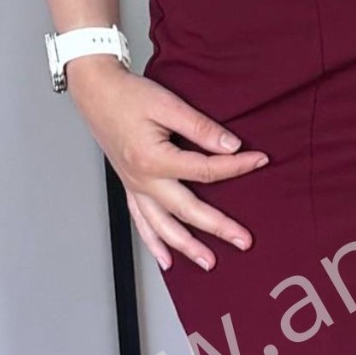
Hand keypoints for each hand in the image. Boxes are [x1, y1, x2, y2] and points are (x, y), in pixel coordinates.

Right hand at [68, 57, 266, 271]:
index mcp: (154, 159)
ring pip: (163, 226)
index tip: (259, 160)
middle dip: (218, 228)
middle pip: (187, 210)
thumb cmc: (128, 95)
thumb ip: (200, 127)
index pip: (205, 170)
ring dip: (186, 247)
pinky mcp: (130, 186)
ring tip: (209, 262)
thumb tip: (230, 145)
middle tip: (244, 241)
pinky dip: (154, 243)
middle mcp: (143, 180)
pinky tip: (165, 259)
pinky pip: (142, 222)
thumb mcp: (168, 104)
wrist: (96, 92)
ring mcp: (134, 187)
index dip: (236, 166)